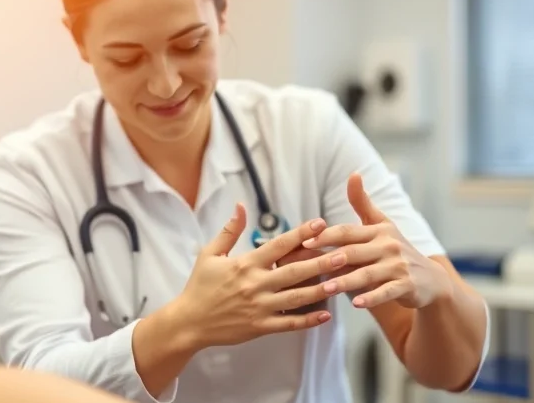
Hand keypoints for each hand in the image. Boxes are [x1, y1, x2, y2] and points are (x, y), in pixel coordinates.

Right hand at [170, 203, 340, 350]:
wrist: (189, 322)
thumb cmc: (199, 286)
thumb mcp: (210, 254)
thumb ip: (229, 231)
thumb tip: (241, 206)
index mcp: (245, 264)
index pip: (278, 245)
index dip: (300, 234)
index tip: (319, 223)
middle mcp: (255, 285)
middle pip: (294, 271)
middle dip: (321, 262)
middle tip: (344, 253)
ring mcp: (259, 307)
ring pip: (296, 298)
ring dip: (321, 289)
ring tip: (343, 281)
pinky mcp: (260, 327)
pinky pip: (289, 323)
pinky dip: (308, 320)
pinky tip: (326, 315)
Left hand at [303, 173, 451, 309]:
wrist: (430, 279)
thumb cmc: (396, 250)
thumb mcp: (382, 224)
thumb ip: (363, 203)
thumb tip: (353, 174)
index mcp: (378, 231)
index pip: (347, 231)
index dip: (325, 236)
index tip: (304, 241)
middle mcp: (388, 245)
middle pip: (354, 251)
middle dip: (332, 258)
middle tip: (310, 265)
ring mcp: (398, 266)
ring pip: (367, 273)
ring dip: (346, 281)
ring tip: (326, 288)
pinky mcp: (407, 285)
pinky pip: (386, 292)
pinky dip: (371, 298)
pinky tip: (356, 304)